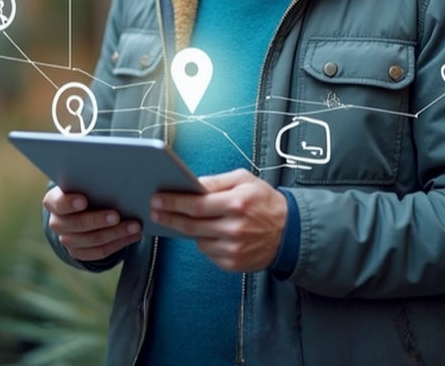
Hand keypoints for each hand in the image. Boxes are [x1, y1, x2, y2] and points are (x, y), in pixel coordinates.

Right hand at [43, 185, 141, 261]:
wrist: (78, 210)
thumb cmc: (85, 189)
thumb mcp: (83, 182)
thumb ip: (91, 181)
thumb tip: (114, 177)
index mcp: (54, 202)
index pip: (59, 203)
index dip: (70, 203)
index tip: (84, 200)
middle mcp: (57, 223)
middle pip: (78, 224)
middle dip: (99, 220)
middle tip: (117, 215)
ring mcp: (67, 240)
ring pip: (93, 241)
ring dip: (116, 233)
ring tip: (135, 226)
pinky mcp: (79, 253)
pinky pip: (100, 252)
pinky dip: (119, 244)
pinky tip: (133, 236)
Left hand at [150, 169, 286, 271]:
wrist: (289, 231)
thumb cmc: (264, 201)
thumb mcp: (245, 180)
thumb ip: (217, 181)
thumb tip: (192, 184)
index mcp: (237, 203)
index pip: (196, 205)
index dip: (173, 202)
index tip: (157, 198)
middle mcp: (234, 228)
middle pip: (191, 225)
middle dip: (169, 217)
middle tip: (154, 211)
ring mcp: (233, 249)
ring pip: (198, 240)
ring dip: (187, 230)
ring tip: (181, 219)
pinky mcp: (233, 263)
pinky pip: (208, 252)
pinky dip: (204, 241)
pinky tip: (208, 233)